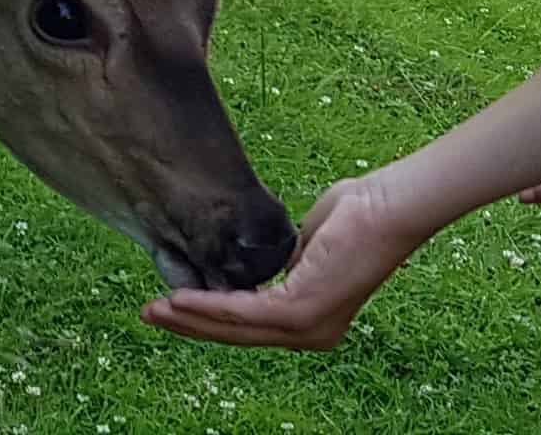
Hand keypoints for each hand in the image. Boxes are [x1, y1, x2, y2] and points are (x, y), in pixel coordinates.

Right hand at [141, 174, 436, 350]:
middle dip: (190, 325)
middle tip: (151, 315)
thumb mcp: (306, 245)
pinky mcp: (302, 311)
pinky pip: (244, 311)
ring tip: (154, 310)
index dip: (209, 319)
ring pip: (235, 327)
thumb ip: (281, 263)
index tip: (174, 307)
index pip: (251, 324)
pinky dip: (208, 306)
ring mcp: (308, 327)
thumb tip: (254, 265)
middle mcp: (311, 333)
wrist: (388, 206)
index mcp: (311, 319)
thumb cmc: (357, 213)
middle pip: (237, 334)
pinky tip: (182, 299)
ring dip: (189, 318)